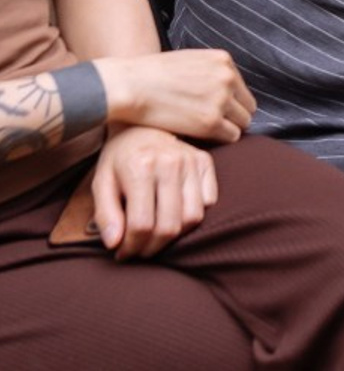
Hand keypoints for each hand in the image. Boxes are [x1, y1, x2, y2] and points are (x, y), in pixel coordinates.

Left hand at [92, 125, 217, 258]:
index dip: (131, 247)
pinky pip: (209, 201)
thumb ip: (105, 214)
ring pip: (193, 217)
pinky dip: (193, 216)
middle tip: (139, 251)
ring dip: (175, 237)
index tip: (122, 253)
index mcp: (141, 167)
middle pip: (169, 226)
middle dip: (152, 248)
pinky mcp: (205, 161)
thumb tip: (115, 244)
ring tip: (157, 237)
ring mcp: (191, 161)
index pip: (141, 224)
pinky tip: (175, 214)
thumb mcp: (101, 183)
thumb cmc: (119, 158)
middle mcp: (170, 163)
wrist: (143, 124)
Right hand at [94, 49, 255, 143]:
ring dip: (228, 129)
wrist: (130, 85)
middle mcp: (227, 78)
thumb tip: (221, 88)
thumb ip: (209, 71)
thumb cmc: (151, 75)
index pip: (242, 88)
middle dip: (234, 117)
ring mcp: (221, 99)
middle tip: (216, 126)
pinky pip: (231, 136)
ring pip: (242, 123)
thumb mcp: (189, 61)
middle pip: (247, 106)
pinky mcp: (210, 121)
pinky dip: (221, 140)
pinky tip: (203, 139)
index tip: (219, 112)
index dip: (232, 103)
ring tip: (208, 134)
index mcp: (223, 60)